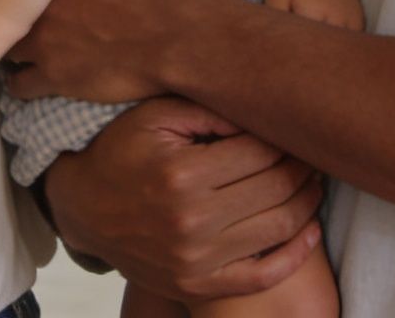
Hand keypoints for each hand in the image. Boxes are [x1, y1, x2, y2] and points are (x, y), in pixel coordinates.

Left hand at [6, 0, 203, 104]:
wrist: (179, 32)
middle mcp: (41, 3)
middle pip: (9, 4)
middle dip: (18, 8)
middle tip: (28, 10)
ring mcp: (44, 43)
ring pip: (8, 46)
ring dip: (18, 45)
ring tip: (34, 45)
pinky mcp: (54, 77)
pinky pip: (19, 85)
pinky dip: (24, 81)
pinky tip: (36, 76)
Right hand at [42, 98, 325, 303]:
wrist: (80, 208)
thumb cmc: (120, 151)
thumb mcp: (153, 115)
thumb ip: (207, 108)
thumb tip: (262, 109)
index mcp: (182, 175)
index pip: (261, 151)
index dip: (286, 136)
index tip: (295, 126)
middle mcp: (191, 222)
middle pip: (276, 188)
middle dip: (303, 166)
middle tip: (312, 150)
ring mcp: (195, 261)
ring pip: (278, 228)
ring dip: (308, 202)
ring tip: (314, 181)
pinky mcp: (196, 286)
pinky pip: (262, 276)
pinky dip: (295, 254)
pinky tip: (310, 230)